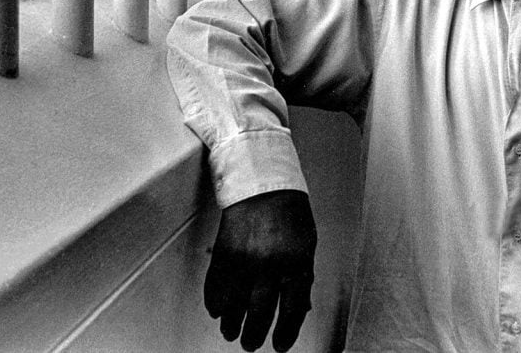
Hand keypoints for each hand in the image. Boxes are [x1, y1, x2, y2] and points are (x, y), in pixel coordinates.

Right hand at [205, 190, 316, 351]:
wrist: (263, 183)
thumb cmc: (289, 211)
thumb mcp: (306, 244)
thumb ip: (302, 276)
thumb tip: (299, 308)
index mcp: (295, 264)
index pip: (291, 310)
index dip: (285, 332)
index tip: (279, 345)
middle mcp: (269, 265)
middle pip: (260, 312)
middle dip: (254, 334)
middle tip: (250, 343)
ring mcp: (244, 260)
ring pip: (235, 304)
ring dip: (232, 324)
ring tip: (231, 332)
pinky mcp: (224, 253)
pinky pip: (216, 285)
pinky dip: (214, 301)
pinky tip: (217, 311)